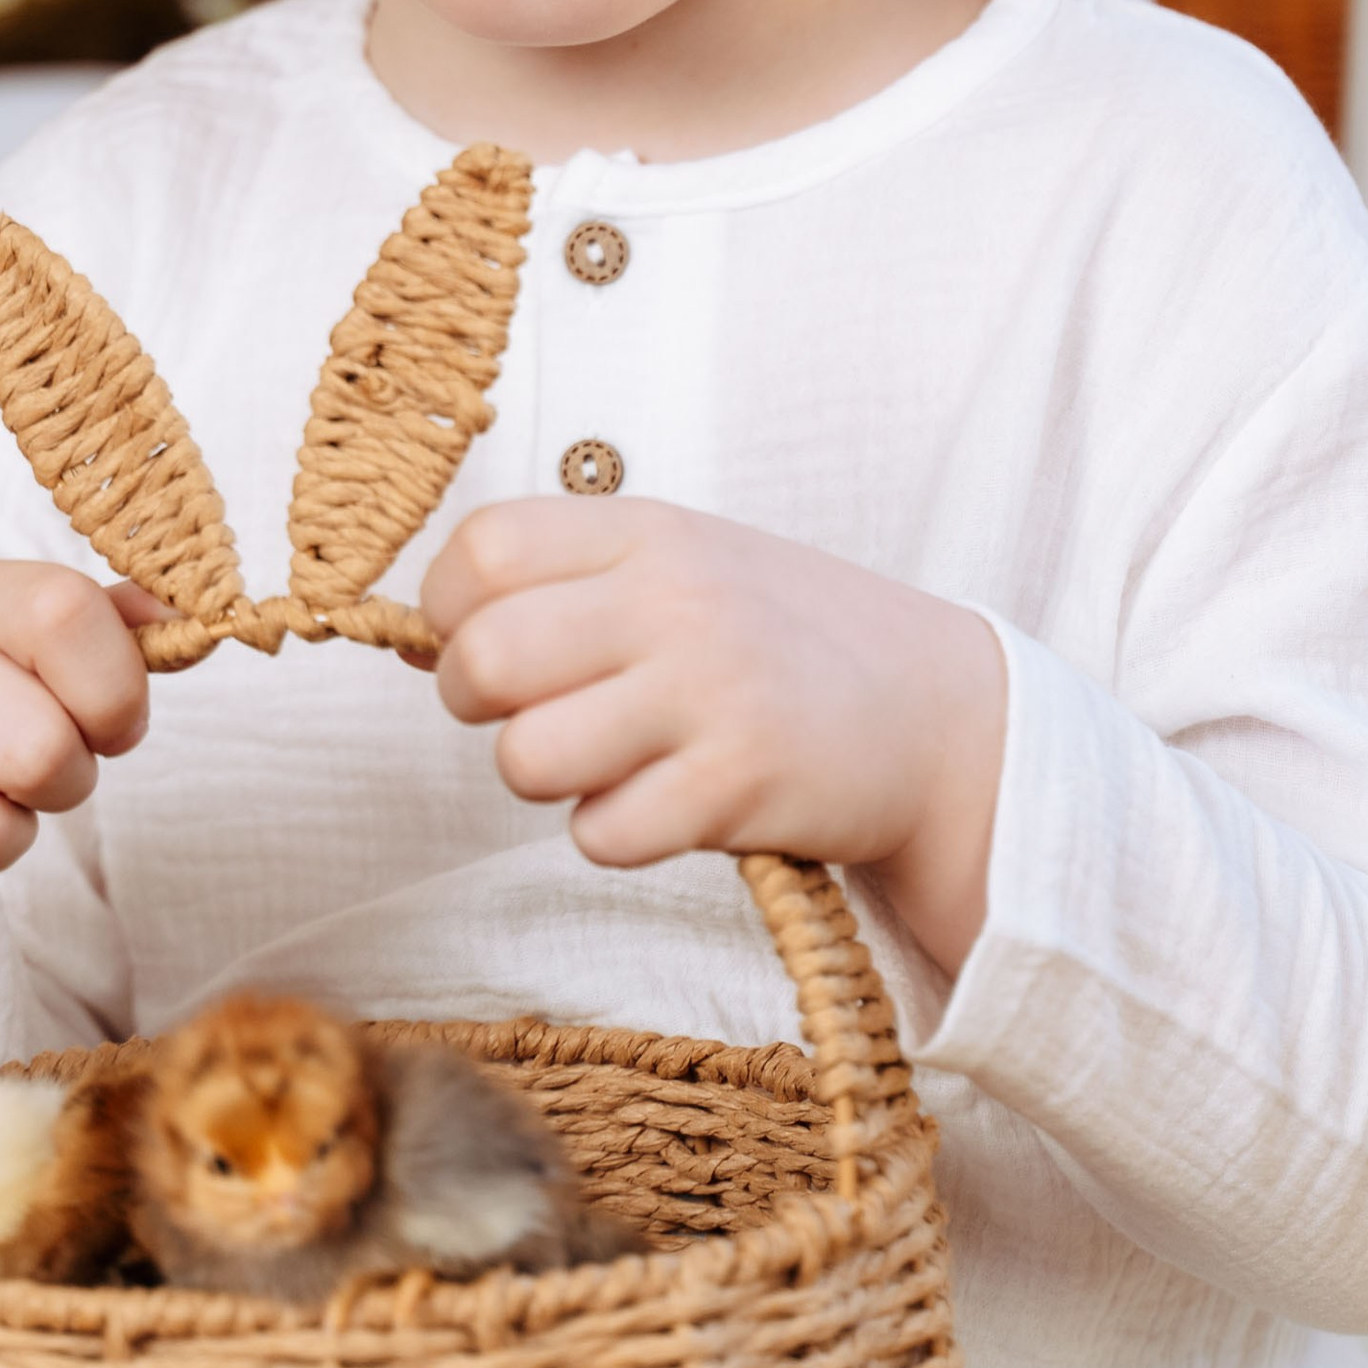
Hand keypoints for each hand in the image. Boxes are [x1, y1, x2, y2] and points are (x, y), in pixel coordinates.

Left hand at [422, 499, 1005, 974]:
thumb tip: (428, 638)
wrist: (938, 713)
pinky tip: (669, 805)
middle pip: (485, 659)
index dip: (452, 609)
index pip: (481, 549)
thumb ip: (571, 584)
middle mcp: (674, 600)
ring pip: (528, 757)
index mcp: (649, 533)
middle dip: (479, 707)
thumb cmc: (784, 641)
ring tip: (610, 762)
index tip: (485, 639)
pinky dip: (617, 835)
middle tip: (534, 715)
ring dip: (550, 779)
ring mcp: (709, 691)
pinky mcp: (738, 785)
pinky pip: (601, 834)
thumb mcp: (684, 567)